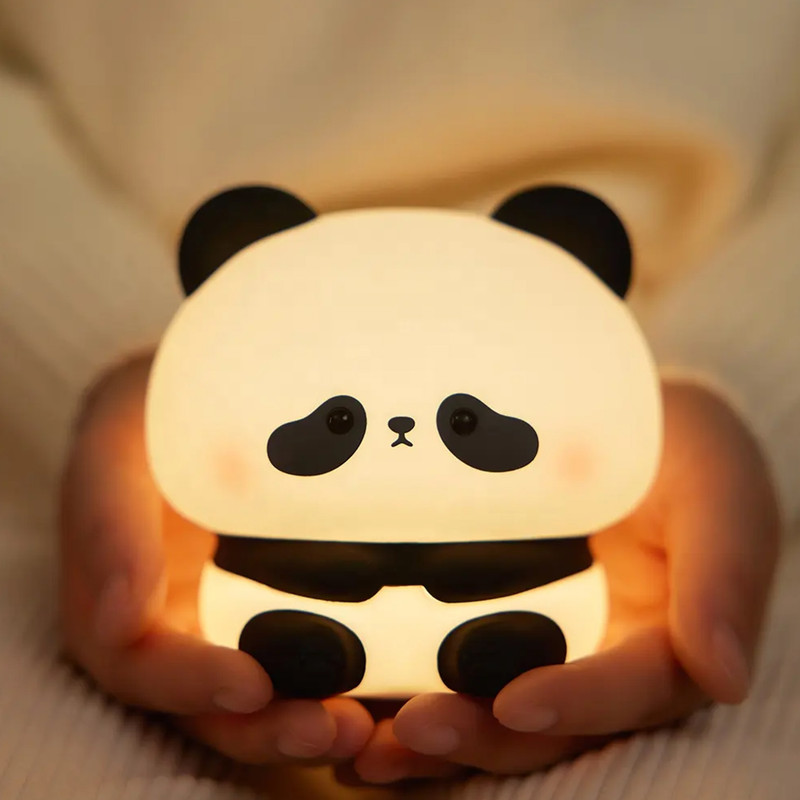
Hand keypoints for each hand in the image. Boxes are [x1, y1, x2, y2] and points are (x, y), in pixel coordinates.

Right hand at [59, 353, 373, 763]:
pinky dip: (361, 685)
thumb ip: (109, 523)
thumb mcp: (117, 447)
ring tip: (374, 725)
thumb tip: (118, 622)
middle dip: (270, 727)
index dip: (191, 684)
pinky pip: (324, 656)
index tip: (250, 686)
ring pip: (272, 697)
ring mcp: (240, 620)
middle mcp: (182, 627)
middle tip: (335, 728)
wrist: (203, 393)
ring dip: (318, 720)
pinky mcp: (295, 605)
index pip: (144, 667)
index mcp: (125, 602)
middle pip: (216, 707)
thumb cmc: (149, 417)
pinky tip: (408, 685)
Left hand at [351, 378, 780, 782]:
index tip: (518, 702)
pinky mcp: (477, 615)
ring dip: (425, 734)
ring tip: (359, 741)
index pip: (627, 689)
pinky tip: (344, 694)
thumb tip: (724, 676)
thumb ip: (722, 575)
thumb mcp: (716, 492)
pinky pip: (437, 663)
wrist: (618, 418)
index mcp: (662, 644)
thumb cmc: (681, 453)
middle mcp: (592, 660)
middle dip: (479, 734)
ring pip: (481, 710)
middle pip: (539, 724)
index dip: (578, 703)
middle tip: (413, 729)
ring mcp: (531, 641)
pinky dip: (393, 689)